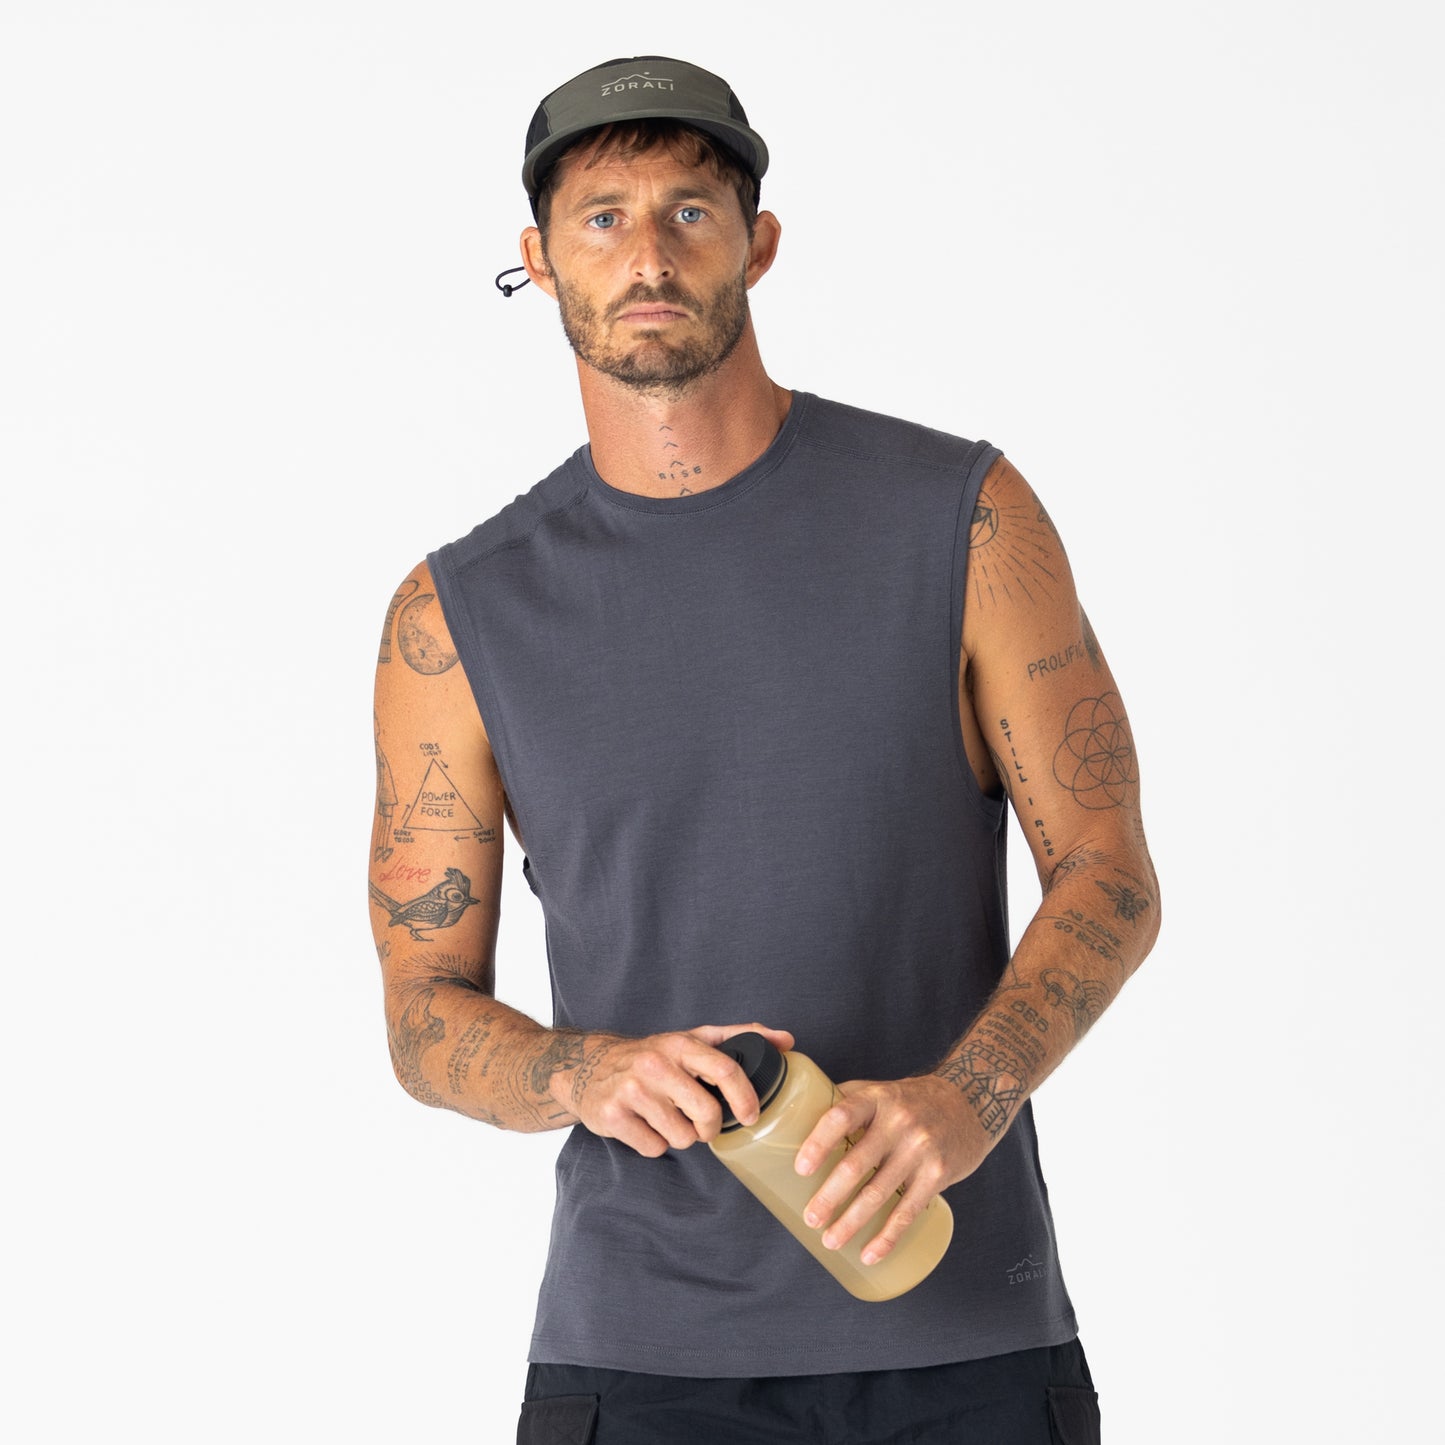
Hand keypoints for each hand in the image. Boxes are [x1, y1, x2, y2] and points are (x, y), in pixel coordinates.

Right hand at [553, 1023, 794, 1158]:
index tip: (751, 1116)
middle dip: (709, 1126)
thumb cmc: (652, 1056)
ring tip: (666, 1117)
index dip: (745, 1098)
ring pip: (681, 1137)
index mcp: (680, 1045)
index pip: (725, 1070)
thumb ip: (739, 1037)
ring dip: (680, 1136)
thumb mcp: (692, 1039)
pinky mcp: (612, 1117)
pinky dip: (654, 1144)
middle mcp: (656, 1064)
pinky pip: (654, 1148)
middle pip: (706, 1113)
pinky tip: (644, 1125)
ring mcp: (632, 1091)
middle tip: (699, 1121)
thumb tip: (786, 1040)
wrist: (588, 1068)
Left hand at [794, 1075, 991, 1264]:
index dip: (818, 1142)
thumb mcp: (881, 1090)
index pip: (841, 1116)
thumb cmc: (912, 1101)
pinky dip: (887, 1237)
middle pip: (856, 1163)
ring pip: (879, 1193)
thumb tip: (796, 1123)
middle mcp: (899, 1122)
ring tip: (829, 1240)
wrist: (970, 1103)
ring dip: (851, 1222)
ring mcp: (920, 1149)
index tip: (801, 1168)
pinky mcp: (938, 1174)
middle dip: (829, 1196)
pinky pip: (908, 1211)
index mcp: (877, 1098)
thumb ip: (847, 1103)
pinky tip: (869, 1254)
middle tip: (810, 1218)